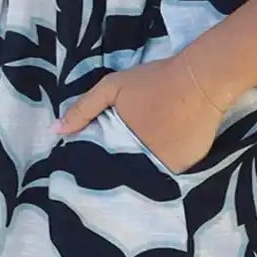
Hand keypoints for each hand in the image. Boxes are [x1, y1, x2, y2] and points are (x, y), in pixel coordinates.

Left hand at [52, 51, 229, 173]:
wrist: (201, 81)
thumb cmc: (154, 81)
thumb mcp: (112, 87)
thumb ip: (83, 109)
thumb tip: (54, 131)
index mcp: (119, 145)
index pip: (101, 162)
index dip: (97, 159)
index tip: (95, 157)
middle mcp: (140, 163)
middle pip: (123, 171)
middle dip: (118, 167)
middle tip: (120, 155)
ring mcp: (163, 168)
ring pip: (145, 175)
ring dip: (141, 170)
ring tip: (140, 157)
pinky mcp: (183, 169)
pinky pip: (167, 174)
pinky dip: (163, 167)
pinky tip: (163, 154)